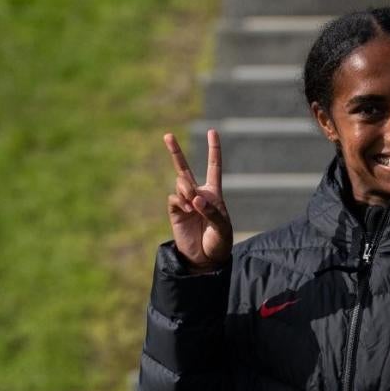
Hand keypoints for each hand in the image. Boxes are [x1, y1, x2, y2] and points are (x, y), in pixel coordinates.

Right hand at [165, 128, 231, 270]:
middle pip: (184, 168)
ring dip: (186, 188)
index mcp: (213, 194)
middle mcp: (197, 194)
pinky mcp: (175, 211)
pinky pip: (175, 198)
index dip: (213, 149)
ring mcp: (185, 202)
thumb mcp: (222, 227)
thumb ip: (211, 211)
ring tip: (192, 203)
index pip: (214, 167)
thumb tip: (196, 198)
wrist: (205, 259)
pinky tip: (188, 210)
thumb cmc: (219, 242)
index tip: (213, 131)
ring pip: (180, 183)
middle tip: (167, 135)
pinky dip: (181, 201)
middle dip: (175, 151)